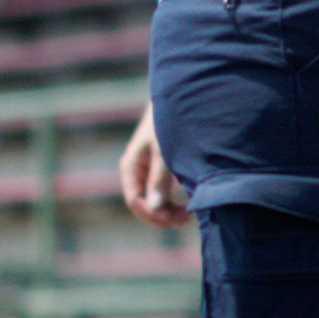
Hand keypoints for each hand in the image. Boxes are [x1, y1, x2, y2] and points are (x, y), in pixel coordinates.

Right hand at [119, 102, 188, 228]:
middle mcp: (136, 171)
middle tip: (185, 220)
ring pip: (153, 198)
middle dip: (161, 214)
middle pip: (143, 202)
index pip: (135, 200)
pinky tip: (187, 203)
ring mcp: (147, 169)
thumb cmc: (167, 121)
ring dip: (167, 209)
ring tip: (187, 215)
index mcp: (131, 167)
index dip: (153, 214)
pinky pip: (161, 190)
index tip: (175, 219)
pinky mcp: (160, 166)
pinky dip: (172, 199)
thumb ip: (160, 177)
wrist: (177, 97)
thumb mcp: (164, 149)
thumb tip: (154, 207)